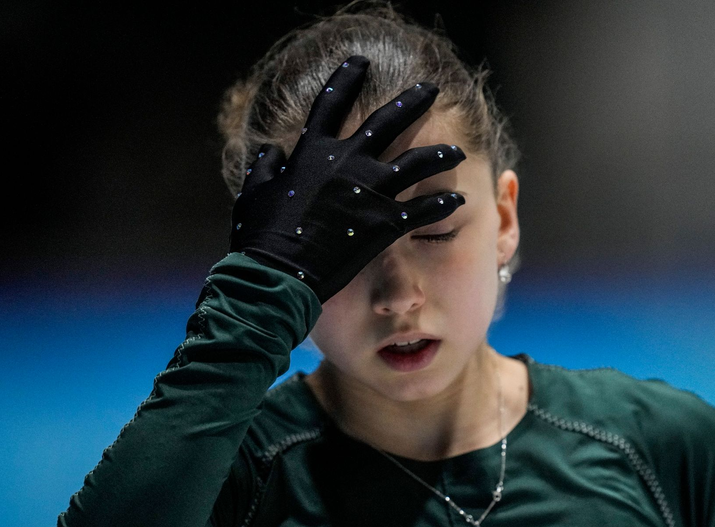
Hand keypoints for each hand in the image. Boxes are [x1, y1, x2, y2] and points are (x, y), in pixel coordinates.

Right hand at [229, 55, 465, 302]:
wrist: (279, 273)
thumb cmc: (262, 236)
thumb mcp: (255, 194)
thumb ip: (265, 168)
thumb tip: (270, 150)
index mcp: (312, 152)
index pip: (331, 104)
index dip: (345, 79)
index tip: (360, 62)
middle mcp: (346, 163)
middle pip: (387, 122)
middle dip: (412, 101)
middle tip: (431, 88)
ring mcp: (369, 191)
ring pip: (416, 161)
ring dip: (440, 153)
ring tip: (458, 151)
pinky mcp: (385, 222)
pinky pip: (424, 208)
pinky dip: (442, 203)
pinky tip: (458, 199)